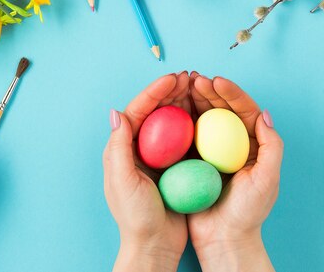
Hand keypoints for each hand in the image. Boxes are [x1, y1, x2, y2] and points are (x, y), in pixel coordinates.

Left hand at [104, 72, 190, 271]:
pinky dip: (194, 124)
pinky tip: (207, 115)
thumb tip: (116, 112)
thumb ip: (118, 147)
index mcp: (122, 148)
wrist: (154, 246)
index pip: (137, 111)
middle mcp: (138, 148)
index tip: (172, 78)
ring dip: (183, 103)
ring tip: (198, 87)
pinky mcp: (174, 166)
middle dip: (170, 92)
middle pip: (155, 112)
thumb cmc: (135, 217)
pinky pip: (184, 139)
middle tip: (189, 77)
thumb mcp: (123, 181)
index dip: (154, 92)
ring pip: (170, 122)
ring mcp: (157, 157)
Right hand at [187, 73, 282, 271]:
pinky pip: (185, 135)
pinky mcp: (193, 159)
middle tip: (194, 78)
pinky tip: (170, 109)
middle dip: (208, 91)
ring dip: (193, 100)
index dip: (231, 93)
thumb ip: (270, 147)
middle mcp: (232, 143)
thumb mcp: (266, 180)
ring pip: (202, 118)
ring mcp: (211, 151)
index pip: (243, 110)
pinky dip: (179, 120)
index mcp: (252, 144)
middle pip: (221, 110)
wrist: (223, 239)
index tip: (216, 81)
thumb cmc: (248, 212)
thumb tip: (264, 114)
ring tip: (181, 85)